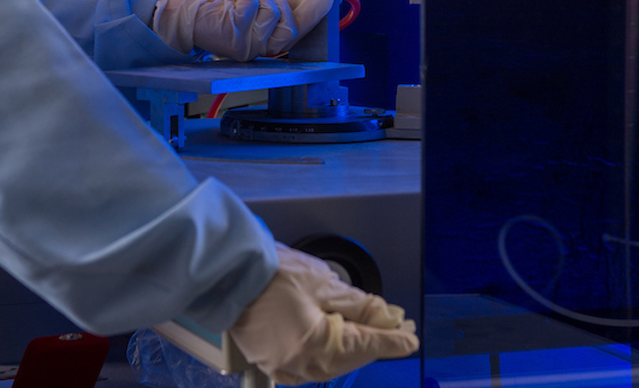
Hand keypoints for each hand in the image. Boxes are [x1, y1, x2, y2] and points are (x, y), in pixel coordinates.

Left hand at [151, 0, 332, 60]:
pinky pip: (252, 3)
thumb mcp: (250, 9)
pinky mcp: (234, 34)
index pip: (297, 32)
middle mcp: (257, 50)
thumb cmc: (212, 13)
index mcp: (263, 45)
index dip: (313, 14)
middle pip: (288, 21)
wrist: (181, 18)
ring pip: (271, 10)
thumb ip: (277, 7)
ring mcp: (247, 45)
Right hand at [230, 244, 418, 385]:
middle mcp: (301, 365)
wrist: (228, 271)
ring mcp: (284, 368)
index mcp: (316, 345)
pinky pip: (308, 367)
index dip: (392, 339)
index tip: (411, 337)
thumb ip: (358, 305)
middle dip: (373, 342)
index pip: (366, 344)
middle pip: (350, 358)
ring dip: (351, 349)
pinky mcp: (271, 364)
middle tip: (396, 328)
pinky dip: (325, 356)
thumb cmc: (272, 270)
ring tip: (369, 331)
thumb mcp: (322, 282)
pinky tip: (335, 342)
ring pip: (331, 365)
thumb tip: (387, 317)